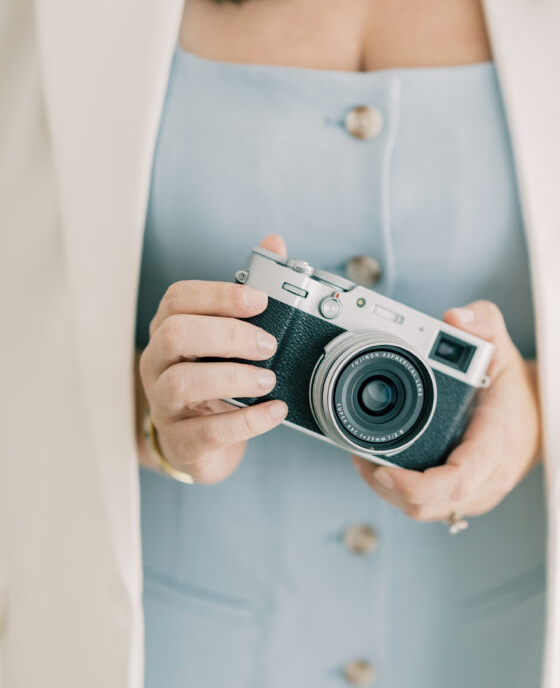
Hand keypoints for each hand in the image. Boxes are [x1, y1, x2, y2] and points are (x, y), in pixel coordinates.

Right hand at [138, 234, 288, 483]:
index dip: (219, 295)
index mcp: (168, 330)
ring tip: (269, 379)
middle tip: (268, 344)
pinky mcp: (180, 442)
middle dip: (228, 334)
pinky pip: (206, 431)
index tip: (260, 300)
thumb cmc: (214, 381)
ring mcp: (164, 404)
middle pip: (176, 334)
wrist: (200, 444)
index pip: (178, 299)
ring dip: (233, 377)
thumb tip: (274, 242)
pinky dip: (246, 422)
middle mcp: (158, 363)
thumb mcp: (228, 338)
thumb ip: (248, 293)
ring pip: (183, 382)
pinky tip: (274, 412)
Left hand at [351, 301, 541, 521]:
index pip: (455, 482)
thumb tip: (456, 317)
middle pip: (428, 505)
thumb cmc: (517, 388)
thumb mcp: (504, 347)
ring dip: (390, 492)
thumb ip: (484, 323)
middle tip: (360, 455)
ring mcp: (477, 495)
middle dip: (386, 487)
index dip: (414, 484)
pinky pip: (429, 507)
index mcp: (495, 446)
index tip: (382, 469)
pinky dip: (402, 493)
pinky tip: (386, 468)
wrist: (541, 418)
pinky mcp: (466, 500)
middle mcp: (487, 479)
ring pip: (424, 511)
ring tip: (366, 459)